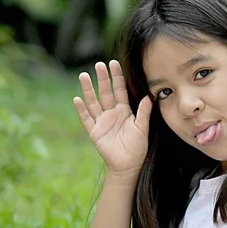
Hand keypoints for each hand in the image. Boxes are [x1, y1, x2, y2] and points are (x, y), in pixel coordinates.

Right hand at [73, 60, 151, 176]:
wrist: (128, 164)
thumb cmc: (137, 146)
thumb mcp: (143, 127)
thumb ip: (144, 112)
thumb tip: (149, 96)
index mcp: (124, 110)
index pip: (119, 90)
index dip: (117, 77)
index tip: (114, 63)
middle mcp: (111, 113)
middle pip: (105, 92)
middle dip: (103, 79)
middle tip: (99, 64)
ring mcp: (102, 121)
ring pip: (94, 102)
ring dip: (89, 89)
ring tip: (84, 75)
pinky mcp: (95, 131)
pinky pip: (87, 118)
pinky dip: (81, 109)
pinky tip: (77, 99)